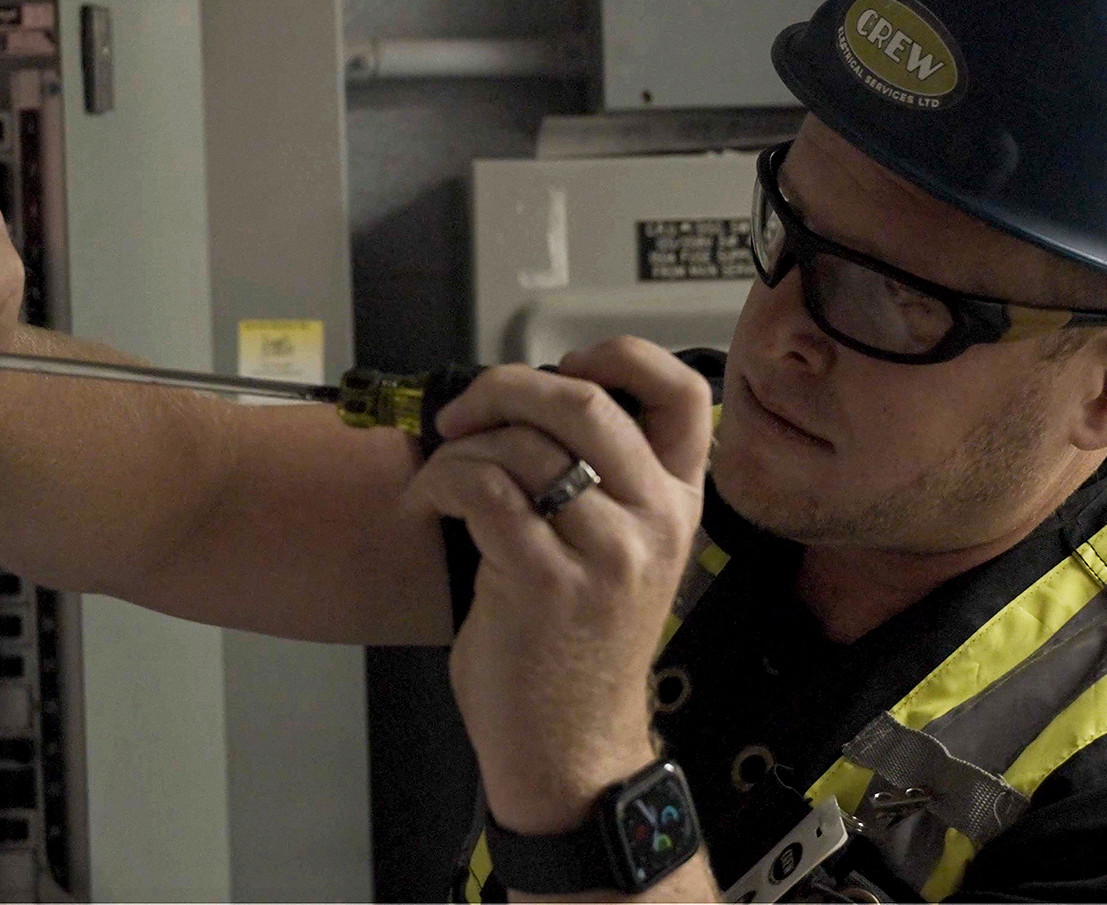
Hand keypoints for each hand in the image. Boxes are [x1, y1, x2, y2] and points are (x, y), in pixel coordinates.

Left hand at [405, 338, 713, 836]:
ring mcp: (606, 552)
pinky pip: (482, 490)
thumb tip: (523, 408)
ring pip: (522, 445)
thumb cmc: (575, 652)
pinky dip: (440, 483)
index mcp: (678, 505)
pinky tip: (426, 506)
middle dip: (505, 388)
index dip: (619, 355)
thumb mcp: (618, 557)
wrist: (571, 750)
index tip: (564, 362)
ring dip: (460, 448)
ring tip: (438, 479)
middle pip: (584, 400)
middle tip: (463, 413)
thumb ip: (598, 482)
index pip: (680, 393)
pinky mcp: (545, 581)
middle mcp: (653, 522)